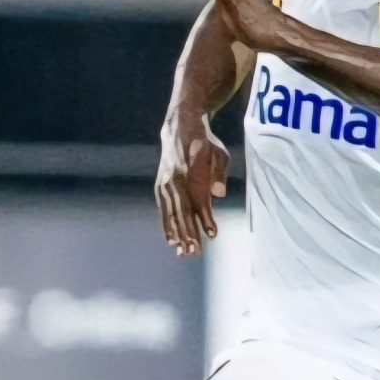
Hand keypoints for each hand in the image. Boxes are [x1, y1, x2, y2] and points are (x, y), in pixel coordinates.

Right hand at [156, 113, 228, 257]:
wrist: (180, 128)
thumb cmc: (206, 143)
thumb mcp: (219, 153)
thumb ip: (219, 173)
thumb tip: (219, 194)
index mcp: (191, 169)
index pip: (199, 199)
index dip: (205, 218)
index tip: (212, 235)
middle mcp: (175, 178)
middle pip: (182, 210)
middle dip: (189, 233)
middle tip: (195, 252)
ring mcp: (164, 183)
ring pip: (171, 212)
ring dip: (177, 234)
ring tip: (182, 252)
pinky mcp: (159, 186)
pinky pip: (163, 209)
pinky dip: (167, 225)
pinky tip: (171, 240)